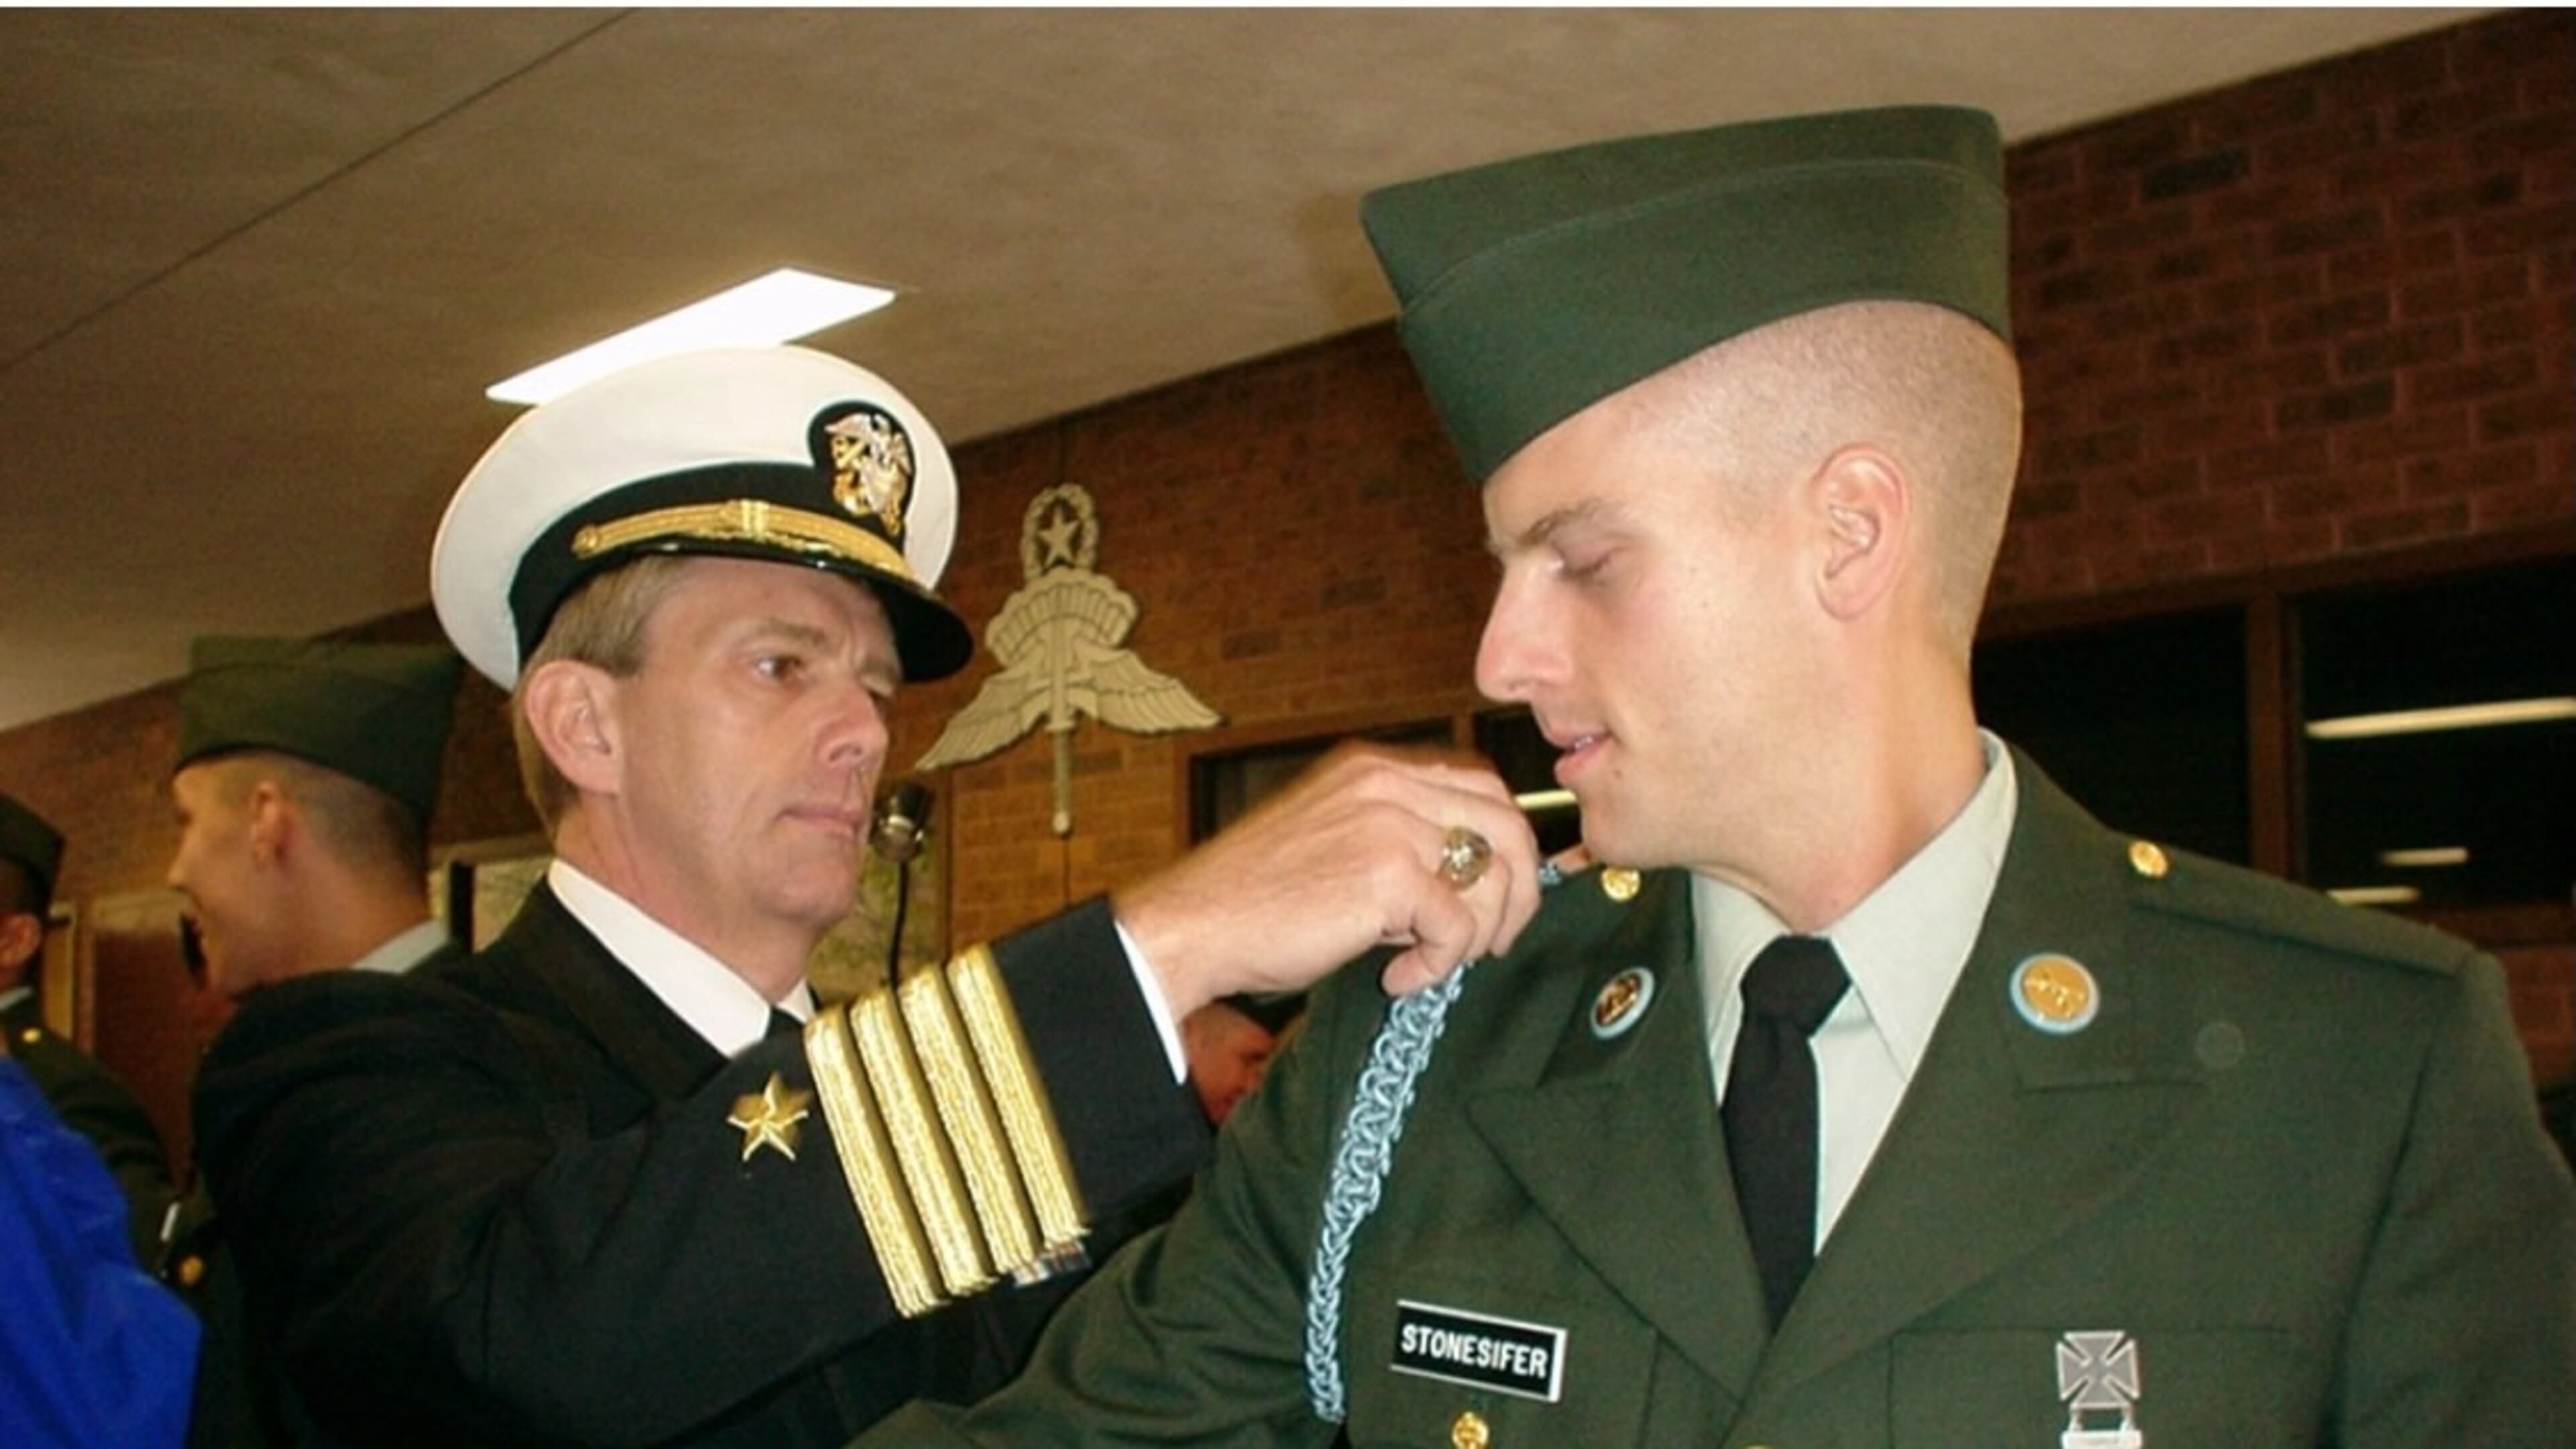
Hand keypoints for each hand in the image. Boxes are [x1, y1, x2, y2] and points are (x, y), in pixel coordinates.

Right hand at [1112, 742, 1542, 1017]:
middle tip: (1492, 943)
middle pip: (1507, 824)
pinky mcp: (1388, 875)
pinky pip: (1458, 927)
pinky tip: (1397, 978)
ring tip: (1430, 963)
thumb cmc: (1255, 899)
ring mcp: (1389, 823)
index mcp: (1374, 767)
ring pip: (1494, 878)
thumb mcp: (1335, 838)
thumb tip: (1473, 881)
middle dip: (1518, 891)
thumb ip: (1399, 839)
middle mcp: (1388, 781)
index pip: (1482, 787)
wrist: (1193, 926)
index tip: (1495, 896)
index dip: (1504, 844)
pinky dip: (1438, 965)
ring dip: (1477, 936)